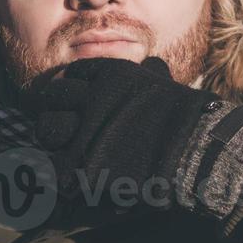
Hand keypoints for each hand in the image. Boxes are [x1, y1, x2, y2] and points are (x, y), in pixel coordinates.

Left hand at [24, 56, 225, 211]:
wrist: (195, 151)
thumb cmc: (185, 118)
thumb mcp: (165, 83)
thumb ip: (150, 72)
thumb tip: (153, 66)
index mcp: (109, 73)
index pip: (73, 73)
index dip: (74, 87)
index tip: (78, 100)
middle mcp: (90, 97)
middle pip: (52, 97)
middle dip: (57, 109)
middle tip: (66, 124)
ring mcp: (84, 131)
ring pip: (48, 131)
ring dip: (55, 140)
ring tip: (69, 150)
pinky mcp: (84, 165)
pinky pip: (57, 169)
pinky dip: (64, 174)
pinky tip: (76, 176)